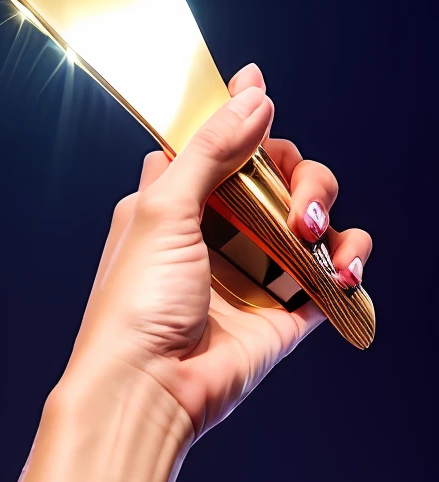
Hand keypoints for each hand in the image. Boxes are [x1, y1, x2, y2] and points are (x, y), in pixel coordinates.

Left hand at [66, 63, 372, 436]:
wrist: (148, 387)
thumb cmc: (133, 304)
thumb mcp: (163, 208)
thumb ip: (212, 149)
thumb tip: (254, 95)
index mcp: (172, 201)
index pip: (216, 145)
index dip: (239, 121)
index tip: (260, 94)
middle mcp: (215, 230)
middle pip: (278, 175)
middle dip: (299, 174)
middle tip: (296, 198)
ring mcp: (254, 269)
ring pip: (313, 217)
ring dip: (327, 215)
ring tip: (313, 236)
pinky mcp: (287, 309)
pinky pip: (334, 271)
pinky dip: (348, 262)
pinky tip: (338, 271)